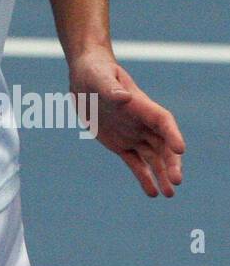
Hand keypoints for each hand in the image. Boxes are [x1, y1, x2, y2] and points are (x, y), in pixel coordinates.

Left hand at [70, 47, 184, 196]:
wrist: (85, 77)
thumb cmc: (95, 72)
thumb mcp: (100, 78)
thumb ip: (111, 89)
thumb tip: (124, 98)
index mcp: (141, 105)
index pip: (163, 121)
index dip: (173, 134)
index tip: (180, 149)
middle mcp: (141, 122)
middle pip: (163, 144)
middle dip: (171, 163)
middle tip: (177, 181)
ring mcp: (132, 134)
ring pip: (152, 157)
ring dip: (162, 174)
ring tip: (169, 194)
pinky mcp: (120, 144)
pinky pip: (135, 163)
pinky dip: (144, 177)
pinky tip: (153, 193)